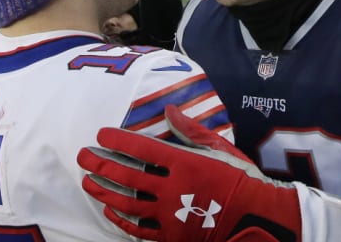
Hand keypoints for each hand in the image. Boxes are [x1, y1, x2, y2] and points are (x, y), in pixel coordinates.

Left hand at [77, 105, 300, 241]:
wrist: (256, 218)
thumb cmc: (242, 179)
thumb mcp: (221, 149)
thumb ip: (191, 131)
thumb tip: (168, 111)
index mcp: (185, 163)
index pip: (142, 149)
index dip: (118, 141)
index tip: (101, 134)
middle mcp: (173, 188)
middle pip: (127, 176)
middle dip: (101, 165)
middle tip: (84, 157)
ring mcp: (170, 214)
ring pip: (127, 203)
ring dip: (104, 192)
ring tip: (88, 182)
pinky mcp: (171, 235)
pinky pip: (138, 228)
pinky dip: (121, 220)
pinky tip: (110, 212)